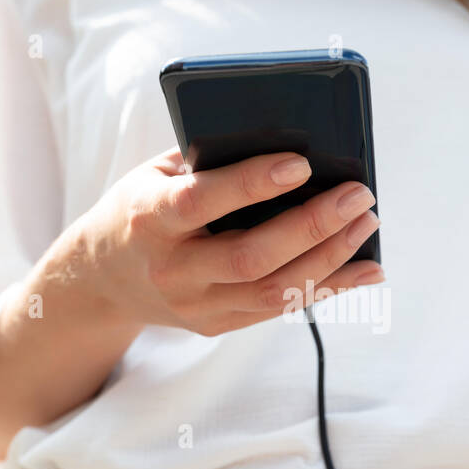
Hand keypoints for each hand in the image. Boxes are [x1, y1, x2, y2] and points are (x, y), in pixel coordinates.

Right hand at [72, 147, 382, 335]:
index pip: (202, 202)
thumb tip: (290, 143)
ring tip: (366, 225)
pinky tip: (365, 269)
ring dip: (330, 259)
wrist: (102, 280)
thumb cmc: (141, 208)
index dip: (252, 183)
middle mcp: (172, 268)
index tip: (301, 163)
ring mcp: (195, 304)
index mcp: (149, 218)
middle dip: (312, 225)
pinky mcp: (215, 325)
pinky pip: (280, 309)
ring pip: (273, 291)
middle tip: (358, 196)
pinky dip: (329, 288)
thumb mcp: (156, 174)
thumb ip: (209, 159)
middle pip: (251, 256)